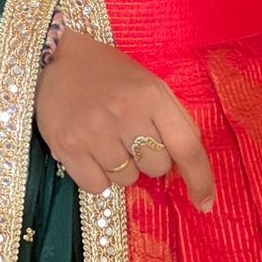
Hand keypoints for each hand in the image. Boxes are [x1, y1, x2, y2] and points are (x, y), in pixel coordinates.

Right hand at [34, 26, 216, 212]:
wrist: (55, 59)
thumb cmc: (108, 72)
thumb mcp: (148, 83)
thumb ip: (173, 118)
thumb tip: (191, 161)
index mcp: (151, 94)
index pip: (186, 146)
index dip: (200, 179)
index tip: (205, 202)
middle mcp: (125, 112)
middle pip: (157, 167)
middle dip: (150, 159)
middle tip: (131, 136)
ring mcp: (94, 131)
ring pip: (127, 180)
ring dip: (122, 168)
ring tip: (107, 139)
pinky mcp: (67, 147)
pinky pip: (98, 187)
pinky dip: (98, 176)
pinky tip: (90, 150)